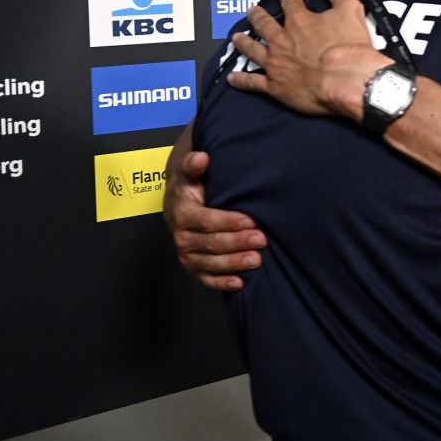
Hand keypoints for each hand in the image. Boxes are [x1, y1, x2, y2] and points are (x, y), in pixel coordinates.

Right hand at [163, 149, 265, 290]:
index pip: (205, 220)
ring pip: (209, 263)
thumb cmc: (190, 186)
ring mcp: (187, 254)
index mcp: (182, 213)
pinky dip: (222, 282)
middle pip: (210, 243)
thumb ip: (193, 165)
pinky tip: (240, 282)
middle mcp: (182, 236)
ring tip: (256, 260)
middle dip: (236, 242)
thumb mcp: (189, 172)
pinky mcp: (194, 266)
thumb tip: (201, 157)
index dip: (228, 222)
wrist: (179, 202)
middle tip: (262, 239)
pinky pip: (206, 278)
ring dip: (233, 263)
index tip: (250, 220)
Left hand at [227, 0, 385, 120]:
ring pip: (253, 50)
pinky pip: (252, 82)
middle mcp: (282, 40)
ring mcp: (275, 63)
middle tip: (252, 12)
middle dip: (257, 16)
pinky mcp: (275, 86)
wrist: (347, 81)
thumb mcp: (351, 12)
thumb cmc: (350, 49)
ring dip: (244, 43)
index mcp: (300, 22)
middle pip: (264, 24)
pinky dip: (241, 80)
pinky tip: (233, 78)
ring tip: (237, 38)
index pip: (290, 3)